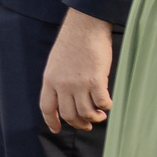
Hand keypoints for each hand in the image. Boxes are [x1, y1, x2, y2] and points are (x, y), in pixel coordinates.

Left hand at [40, 7, 115, 132]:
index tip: (57, 129)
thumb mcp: (56, 63)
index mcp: (49, 80)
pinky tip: (108, 104)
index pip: (47, 108)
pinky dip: (107, 106)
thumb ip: (58, 80)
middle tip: (87, 124)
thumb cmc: (72, 42)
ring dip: (95, 117)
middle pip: (69, 114)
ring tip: (100, 116)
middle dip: (79, 123)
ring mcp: (78, 83)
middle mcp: (62, 85)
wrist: (84, 26)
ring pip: (86, 112)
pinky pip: (102, 102)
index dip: (52, 121)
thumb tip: (66, 97)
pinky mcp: (96, 80)